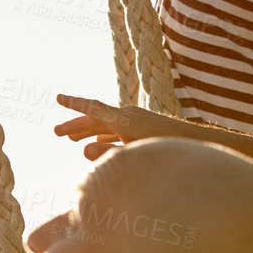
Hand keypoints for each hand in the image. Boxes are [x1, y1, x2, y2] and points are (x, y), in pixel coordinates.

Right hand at [53, 93, 171, 159]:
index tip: (57, 97)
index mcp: (123, 119)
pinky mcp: (142, 129)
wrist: (197, 144)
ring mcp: (135, 121)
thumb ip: (108, 153)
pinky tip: (95, 141)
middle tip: (55, 132)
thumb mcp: (134, 154)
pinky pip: (115, 130)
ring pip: (104, 125)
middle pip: (94, 118)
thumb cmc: (166, 151)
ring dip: (87, 131)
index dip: (73, 104)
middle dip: (75, 125)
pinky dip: (102, 135)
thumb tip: (85, 148)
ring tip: (70, 139)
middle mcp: (127, 116)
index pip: (92, 108)